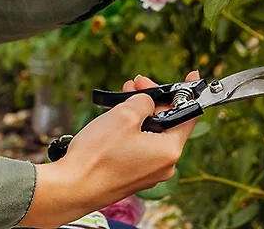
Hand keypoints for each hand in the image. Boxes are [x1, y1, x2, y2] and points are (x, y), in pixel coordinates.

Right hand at [18, 70, 201, 228]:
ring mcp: (148, 173)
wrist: (73, 187)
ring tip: (123, 95)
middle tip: (137, 83)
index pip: (187, 116)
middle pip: (167, 123)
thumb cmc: (98, 155)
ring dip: (138, 113)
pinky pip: (138, 146)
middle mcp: (164, 165)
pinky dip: (131, 129)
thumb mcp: (125, 114)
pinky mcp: (131, 176)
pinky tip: (116, 117)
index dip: (186, 93)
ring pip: (150, 134)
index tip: (190, 76)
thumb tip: (147, 102)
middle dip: (152, 100)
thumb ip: (144, 101)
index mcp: (169, 150)